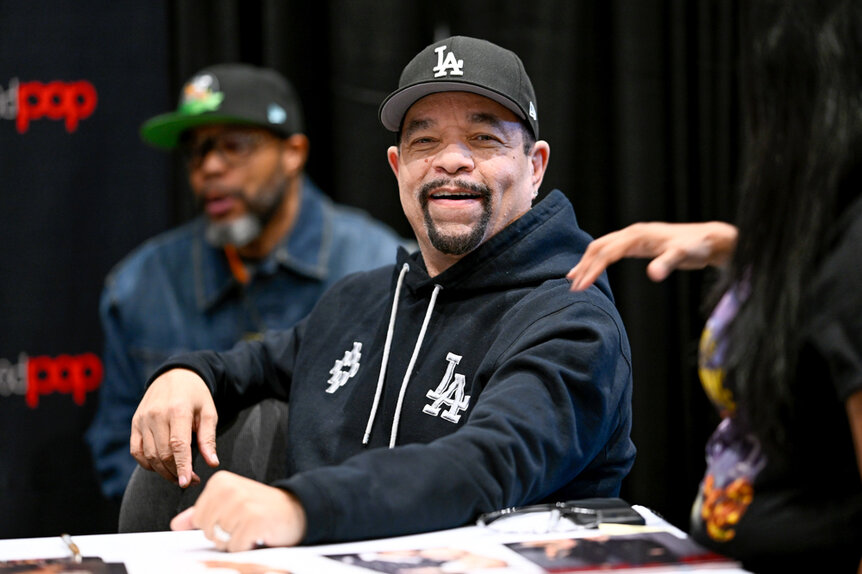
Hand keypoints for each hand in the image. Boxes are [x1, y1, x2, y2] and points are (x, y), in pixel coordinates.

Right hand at [129, 368, 218, 487]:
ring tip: (178, 475)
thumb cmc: (196, 395)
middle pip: (163, 453)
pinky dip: (147, 463)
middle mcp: (156, 415)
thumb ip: (208, 438)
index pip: (178, 445)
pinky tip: (161, 467)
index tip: (186, 483)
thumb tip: (213, 463)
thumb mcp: (209, 411)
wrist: (175, 375)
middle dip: (176, 471)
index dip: (182, 466)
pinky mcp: (135, 423)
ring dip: (163, 471)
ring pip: (149, 455)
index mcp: (177, 410)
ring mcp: (142, 419)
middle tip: (191, 479)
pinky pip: (136, 450)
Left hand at [170, 471, 306, 550]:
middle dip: (225, 534)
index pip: (198, 518)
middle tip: (244, 522)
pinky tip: (258, 534)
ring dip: (236, 541)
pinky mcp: (253, 521)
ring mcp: (242, 504)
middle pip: (207, 531)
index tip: (233, 515)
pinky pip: (235, 547)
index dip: (215, 524)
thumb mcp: (230, 505)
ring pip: (220, 541)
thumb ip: (203, 513)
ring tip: (251, 527)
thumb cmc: (262, 508)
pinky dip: (247, 546)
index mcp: (220, 482)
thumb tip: (177, 524)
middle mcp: (229, 489)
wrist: (297, 509)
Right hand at [567, 221, 737, 290]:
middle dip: (584, 266)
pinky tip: (593, 270)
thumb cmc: (697, 247)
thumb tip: (653, 274)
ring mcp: (634, 238)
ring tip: (573, 278)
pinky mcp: (637, 244)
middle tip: (571, 286)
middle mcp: (631, 234)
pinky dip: (598, 260)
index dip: (592, 270)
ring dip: (587, 262)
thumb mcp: (684, 256)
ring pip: (602, 247)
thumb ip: (667, 263)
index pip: (607, 253)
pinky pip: (611, 250)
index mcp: (637, 236)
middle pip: (599, 247)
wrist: (708, 240)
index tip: (581, 287)